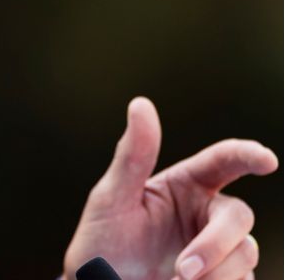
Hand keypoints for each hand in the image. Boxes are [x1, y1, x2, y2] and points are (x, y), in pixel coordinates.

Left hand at [63, 97, 277, 279]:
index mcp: (185, 185)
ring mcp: (219, 250)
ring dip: (217, 273)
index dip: (247, 155)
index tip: (266, 160)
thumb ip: (132, 156)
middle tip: (184, 270)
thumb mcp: (111, 198)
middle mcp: (206, 214)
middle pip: (239, 216)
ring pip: (245, 253)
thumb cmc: (102, 242)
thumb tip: (141, 104)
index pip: (223, 161)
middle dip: (217, 243)